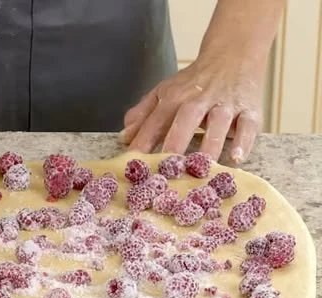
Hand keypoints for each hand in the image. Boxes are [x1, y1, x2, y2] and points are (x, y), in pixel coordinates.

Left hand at [120, 51, 265, 163]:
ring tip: (204, 166)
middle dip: (177, 141)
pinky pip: (248, 125)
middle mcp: (200, 99)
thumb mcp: (165, 92)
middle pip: (186, 118)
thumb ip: (144, 114)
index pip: (156, 120)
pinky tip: (236, 159)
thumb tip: (124, 136)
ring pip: (219, 122)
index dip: (144, 141)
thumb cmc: (194, 82)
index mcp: (175, 97)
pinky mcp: (249, 109)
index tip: (134, 164)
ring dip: (211, 144)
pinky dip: (244, 141)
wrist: (234, 52)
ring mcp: (226, 104)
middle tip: (169, 168)